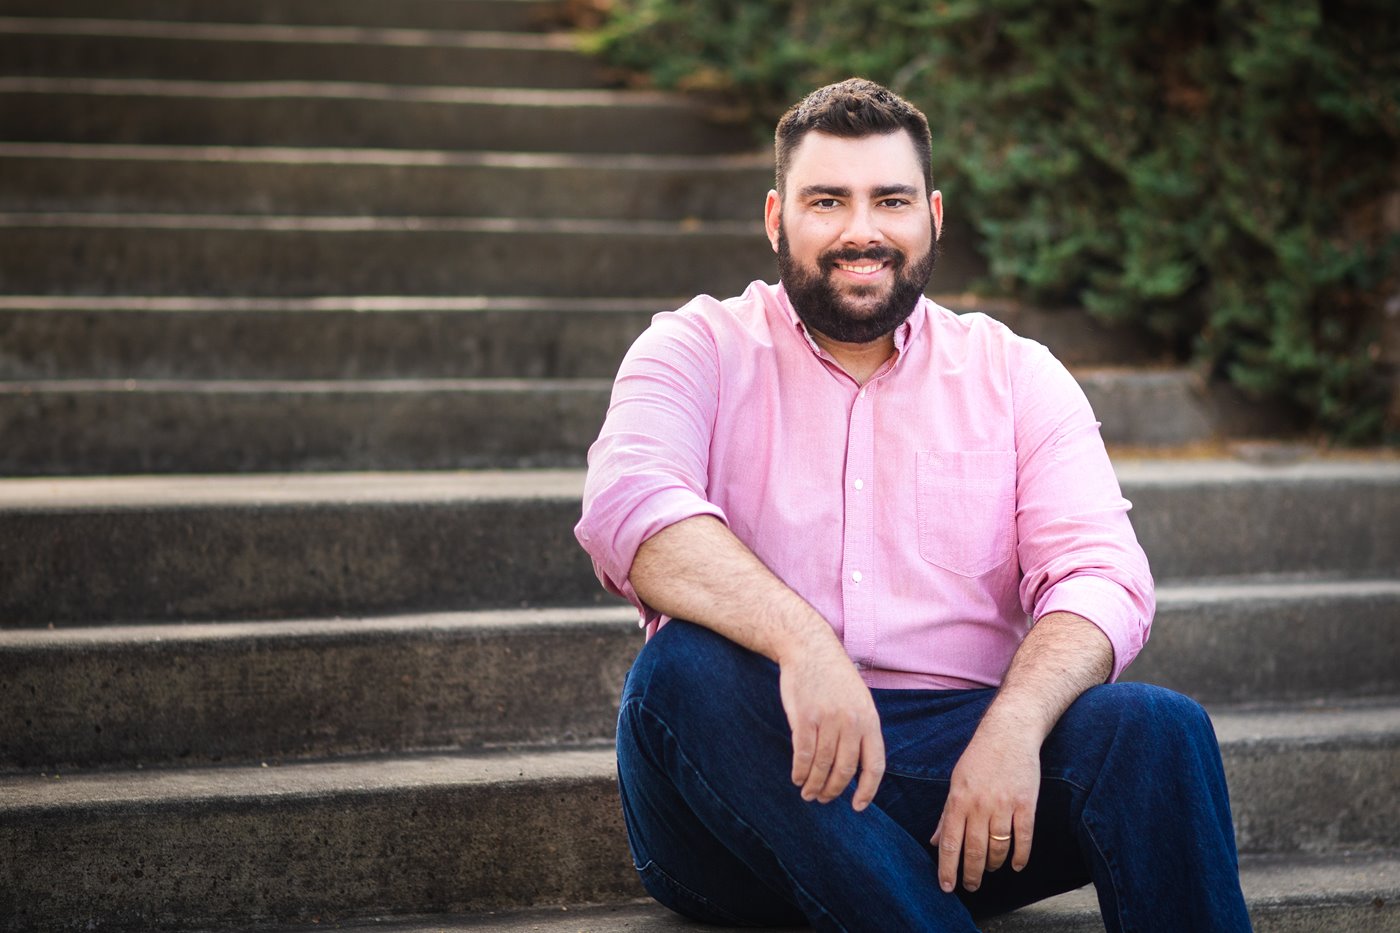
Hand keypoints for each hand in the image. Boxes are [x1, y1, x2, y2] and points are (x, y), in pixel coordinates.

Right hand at [777, 636, 885, 810]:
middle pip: (845, 770)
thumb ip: (861, 730)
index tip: (857, 806)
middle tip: (823, 798)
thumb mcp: (859, 701)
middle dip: (833, 790)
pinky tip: (796, 777)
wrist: (810, 648)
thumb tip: (857, 768)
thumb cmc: (834, 678)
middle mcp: (852, 722)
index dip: (867, 791)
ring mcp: (828, 719)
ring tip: (808, 793)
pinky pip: (803, 754)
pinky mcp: (804, 717)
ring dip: (813, 784)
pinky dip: (799, 770)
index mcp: (870, 720)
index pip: (874, 765)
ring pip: (822, 765)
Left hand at [930, 726, 1038, 892]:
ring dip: (993, 864)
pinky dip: (1020, 856)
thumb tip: (934, 841)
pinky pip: (1023, 838)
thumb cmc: (979, 758)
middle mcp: (979, 805)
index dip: (947, 868)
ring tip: (990, 869)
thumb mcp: (956, 782)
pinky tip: (1016, 865)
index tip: (946, 887)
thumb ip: (947, 814)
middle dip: (971, 874)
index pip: (950, 843)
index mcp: (958, 800)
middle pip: (974, 850)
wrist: (1009, 733)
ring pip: (998, 848)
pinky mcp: (1026, 804)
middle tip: (971, 887)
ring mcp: (1003, 805)